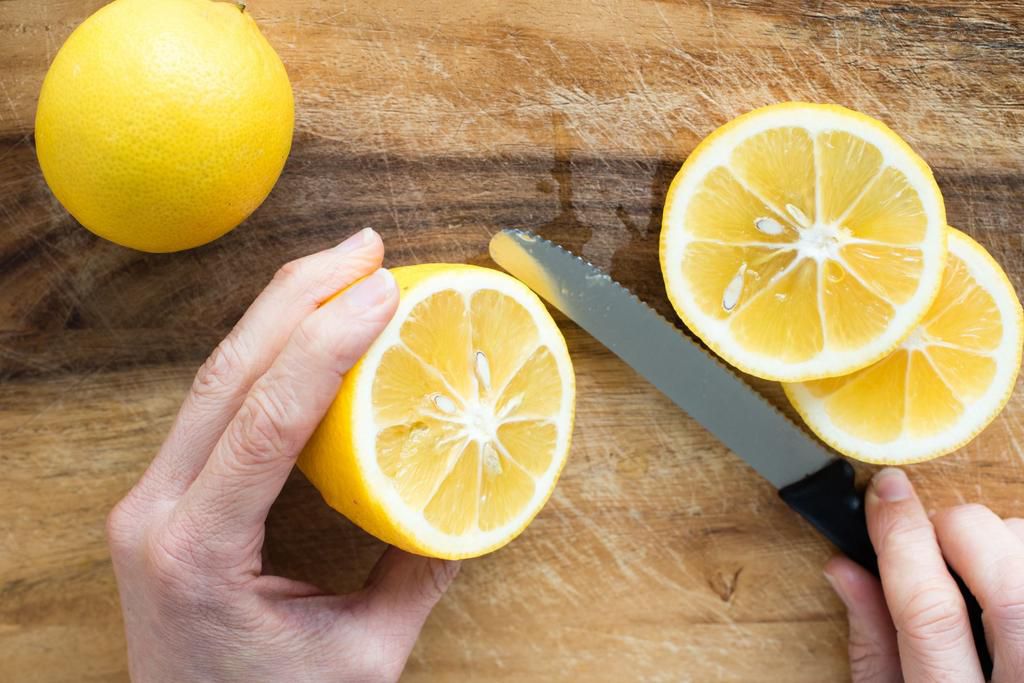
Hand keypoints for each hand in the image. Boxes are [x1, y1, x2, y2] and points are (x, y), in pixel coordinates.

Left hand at [106, 229, 459, 681]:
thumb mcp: (362, 657)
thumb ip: (419, 577)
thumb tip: (470, 506)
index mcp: (197, 550)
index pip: (264, 419)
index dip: (327, 344)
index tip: (384, 293)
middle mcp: (156, 510)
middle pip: (226, 372)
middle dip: (300, 295)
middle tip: (366, 248)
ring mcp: (148, 496)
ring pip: (212, 374)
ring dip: (280, 311)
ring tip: (342, 267)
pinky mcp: (162, 492)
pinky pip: (214, 400)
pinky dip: (264, 351)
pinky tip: (305, 324)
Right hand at [825, 467, 1023, 681]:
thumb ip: (872, 645)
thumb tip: (847, 567)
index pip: (929, 607)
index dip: (900, 536)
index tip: (885, 491)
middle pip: (1002, 571)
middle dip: (956, 528)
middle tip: (932, 540)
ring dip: (1001, 545)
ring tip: (980, 576)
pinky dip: (1022, 559)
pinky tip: (1008, 592)